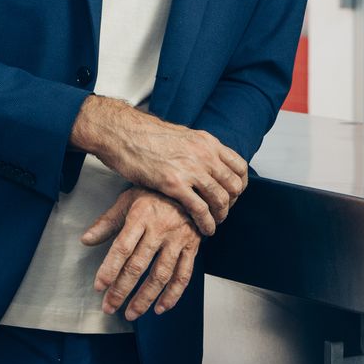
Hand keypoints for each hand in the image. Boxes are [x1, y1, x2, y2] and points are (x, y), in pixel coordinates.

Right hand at [72, 96, 247, 235]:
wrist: (124, 133)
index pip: (239, 167)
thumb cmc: (147, 136)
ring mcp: (190, 169)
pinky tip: (204, 229)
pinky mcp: (174, 183)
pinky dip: (206, 222)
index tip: (232, 195)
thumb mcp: (183, 136)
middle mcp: (204, 154)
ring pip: (220, 199)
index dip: (239, 185)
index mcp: (208, 142)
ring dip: (220, 215)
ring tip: (214, 223)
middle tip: (222, 211)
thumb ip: (199, 149)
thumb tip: (208, 160)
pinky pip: (200, 209)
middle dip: (231, 203)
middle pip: (233, 185)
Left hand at [82, 187, 200, 320]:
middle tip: (109, 307)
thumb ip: (107, 222)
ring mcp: (178, 239)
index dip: (110, 269)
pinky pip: (184, 275)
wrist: (190, 188)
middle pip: (139, 265)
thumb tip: (85, 240)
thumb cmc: (154, 194)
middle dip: (122, 290)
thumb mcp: (128, 200)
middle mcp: (160, 229)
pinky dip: (173, 294)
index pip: (123, 247)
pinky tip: (160, 308)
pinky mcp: (192, 247)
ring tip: (131, 313)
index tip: (99, 287)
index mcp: (141, 216)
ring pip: (161, 275)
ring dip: (145, 297)